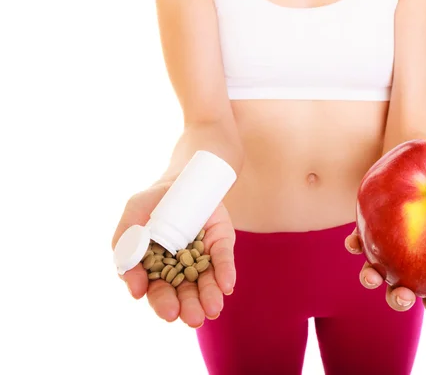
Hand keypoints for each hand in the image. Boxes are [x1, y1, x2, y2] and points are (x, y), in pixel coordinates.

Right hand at [111, 181, 235, 327]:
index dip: (162, 302)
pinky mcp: (220, 244)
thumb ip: (126, 246)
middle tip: (193, 318)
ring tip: (212, 309)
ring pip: (206, 282)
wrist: (181, 177)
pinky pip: (223, 260)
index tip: (168, 312)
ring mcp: (202, 257)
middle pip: (184, 292)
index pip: (158, 291)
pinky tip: (227, 286)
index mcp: (155, 268)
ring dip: (209, 296)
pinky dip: (225, 273)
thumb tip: (136, 288)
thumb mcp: (132, 217)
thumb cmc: (153, 201)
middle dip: (188, 307)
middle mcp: (180, 267)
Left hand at [344, 228, 425, 316]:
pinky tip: (353, 243)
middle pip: (398, 294)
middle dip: (400, 299)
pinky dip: (354, 245)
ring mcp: (382, 256)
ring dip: (370, 279)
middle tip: (404, 295)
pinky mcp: (366, 235)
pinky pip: (357, 244)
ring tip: (371, 278)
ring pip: (373, 275)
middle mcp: (402, 270)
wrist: (413, 177)